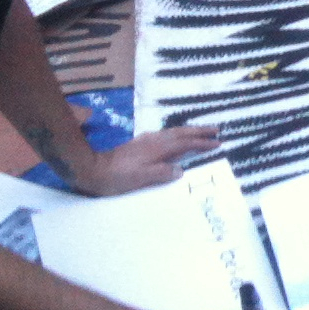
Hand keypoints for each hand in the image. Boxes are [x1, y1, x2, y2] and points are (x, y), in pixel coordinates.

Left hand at [73, 126, 219, 196]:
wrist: (91, 169)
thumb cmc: (116, 178)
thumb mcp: (140, 179)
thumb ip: (161, 173)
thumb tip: (180, 170)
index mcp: (157, 150)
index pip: (185, 144)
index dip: (201, 143)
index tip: (217, 142)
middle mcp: (153, 142)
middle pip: (180, 133)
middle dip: (198, 132)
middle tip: (215, 130)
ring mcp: (145, 141)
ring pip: (171, 132)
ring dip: (187, 131)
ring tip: (198, 131)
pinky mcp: (138, 144)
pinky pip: (163, 134)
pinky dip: (173, 133)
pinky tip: (170, 136)